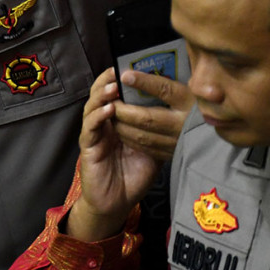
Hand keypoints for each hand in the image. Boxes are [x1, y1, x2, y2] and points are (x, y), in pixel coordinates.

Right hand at [68, 68, 161, 240]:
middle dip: (107, 81)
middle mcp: (103, 125)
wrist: (116, 203)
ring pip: (93, 108)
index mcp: (117, 122)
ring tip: (114, 87)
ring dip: (102, 96)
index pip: (116, 95)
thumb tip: (181, 116)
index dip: (120, 80)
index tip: (130, 66)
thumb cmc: (134, 176)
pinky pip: (91, 129)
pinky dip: (98, 117)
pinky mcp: (88, 148)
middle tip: (117, 69)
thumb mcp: (152, 149)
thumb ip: (157, 132)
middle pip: (100, 96)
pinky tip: (108, 110)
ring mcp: (94, 135)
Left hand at [112, 70, 193, 161]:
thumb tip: (140, 69)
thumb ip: (168, 81)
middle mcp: (183, 124)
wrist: (219, 137)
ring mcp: (177, 141)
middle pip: (146, 117)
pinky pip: (145, 147)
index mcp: (190, 103)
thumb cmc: (199, 105)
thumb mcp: (191, 89)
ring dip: (122, 124)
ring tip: (111, 113)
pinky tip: (122, 128)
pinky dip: (129, 138)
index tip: (124, 74)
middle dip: (123, 109)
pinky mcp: (172, 154)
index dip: (144, 82)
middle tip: (110, 100)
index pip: (165, 90)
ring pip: (142, 135)